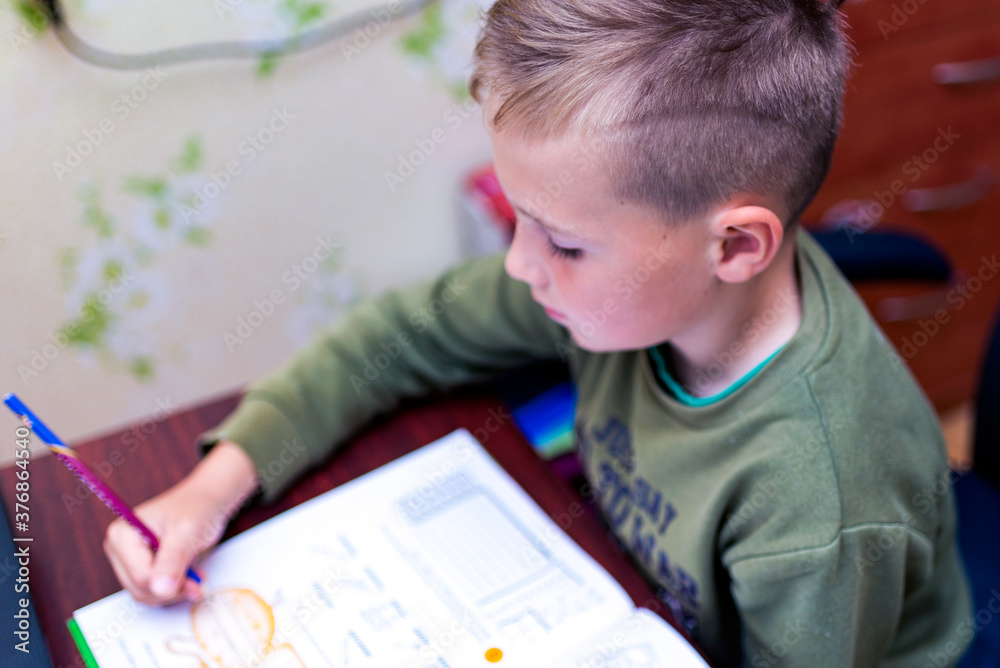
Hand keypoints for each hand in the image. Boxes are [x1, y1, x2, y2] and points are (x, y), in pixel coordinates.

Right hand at [102, 441, 257, 604]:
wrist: (207, 501)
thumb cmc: (196, 509)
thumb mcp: (187, 533)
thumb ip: (172, 560)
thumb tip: (159, 589)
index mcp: (122, 535)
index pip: (140, 576)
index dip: (169, 584)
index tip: (195, 580)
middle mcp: (119, 548)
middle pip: (140, 589)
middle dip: (172, 590)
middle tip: (197, 580)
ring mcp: (128, 560)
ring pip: (145, 594)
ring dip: (174, 592)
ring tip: (195, 576)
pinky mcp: (141, 567)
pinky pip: (152, 591)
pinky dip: (173, 590)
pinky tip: (189, 577)